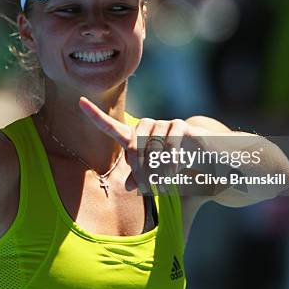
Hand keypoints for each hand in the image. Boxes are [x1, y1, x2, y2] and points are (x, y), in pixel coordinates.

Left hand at [79, 97, 202, 191]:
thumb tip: (129, 186)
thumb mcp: (158, 176)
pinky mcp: (181, 125)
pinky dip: (172, 159)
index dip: (95, 115)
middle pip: (133, 145)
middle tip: (149, 186)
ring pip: (152, 145)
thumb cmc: (178, 166)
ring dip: (157, 167)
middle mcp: (147, 127)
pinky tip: (176, 170)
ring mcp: (164, 124)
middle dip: (139, 168)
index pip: (112, 127)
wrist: (208, 156)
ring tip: (165, 182)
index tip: (79, 101)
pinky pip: (171, 142)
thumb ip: (143, 180)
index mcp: (136, 138)